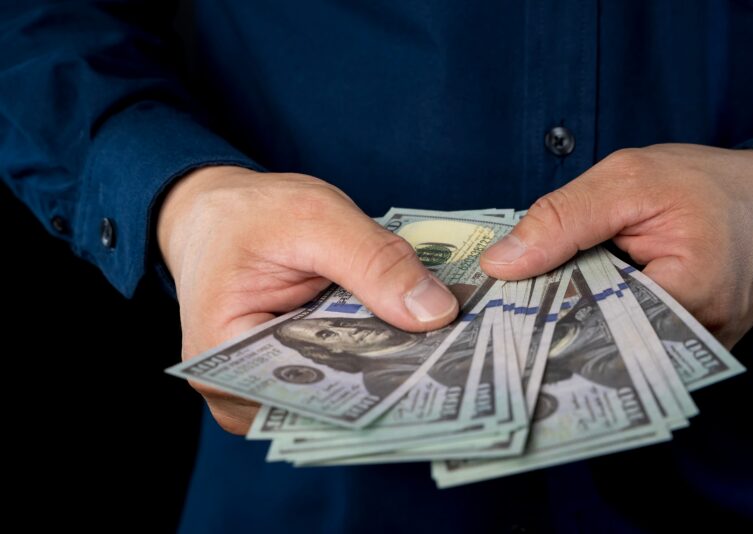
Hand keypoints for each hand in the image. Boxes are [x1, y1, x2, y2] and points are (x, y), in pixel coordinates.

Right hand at [157, 166, 457, 433]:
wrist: (219, 211)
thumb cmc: (250, 214)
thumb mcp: (314, 218)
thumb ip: (374, 262)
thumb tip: (437, 313)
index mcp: (220, 364)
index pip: (305, 396)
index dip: (373, 389)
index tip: (436, 374)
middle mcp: (242, 392)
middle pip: (329, 402)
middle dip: (393, 379)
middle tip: (460, 361)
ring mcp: (272, 389)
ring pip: (345, 391)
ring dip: (393, 367)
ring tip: (451, 350)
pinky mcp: (301, 373)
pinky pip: (347, 373)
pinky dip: (381, 353)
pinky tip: (424, 338)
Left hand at [480, 144, 752, 347]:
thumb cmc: (710, 183)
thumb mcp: (631, 179)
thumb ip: (564, 219)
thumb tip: (502, 264)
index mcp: (689, 296)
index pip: (593, 323)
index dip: (543, 313)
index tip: (499, 308)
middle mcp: (698, 341)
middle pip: (605, 345)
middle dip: (558, 324)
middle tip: (507, 311)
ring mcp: (700, 351)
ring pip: (619, 348)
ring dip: (583, 324)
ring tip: (540, 307)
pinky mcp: (696, 350)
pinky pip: (640, 344)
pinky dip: (610, 323)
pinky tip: (583, 305)